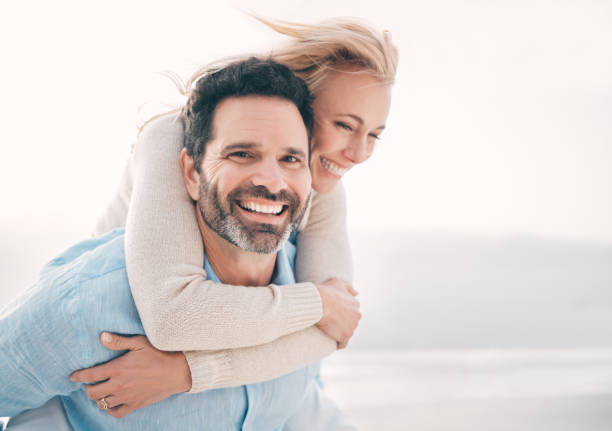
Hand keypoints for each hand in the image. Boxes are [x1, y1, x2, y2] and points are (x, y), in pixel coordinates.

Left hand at [70, 332, 191, 418]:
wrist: (177, 371)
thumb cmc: (159, 354)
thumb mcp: (140, 343)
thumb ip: (119, 341)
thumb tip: (101, 336)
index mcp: (118, 368)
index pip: (90, 375)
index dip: (79, 376)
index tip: (72, 377)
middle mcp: (119, 385)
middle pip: (93, 392)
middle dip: (88, 388)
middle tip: (90, 383)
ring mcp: (126, 397)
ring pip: (102, 403)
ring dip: (98, 398)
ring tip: (100, 392)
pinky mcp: (135, 404)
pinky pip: (116, 413)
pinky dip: (110, 410)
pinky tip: (111, 404)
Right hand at [315, 278, 360, 348]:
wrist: (318, 303)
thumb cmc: (326, 291)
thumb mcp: (338, 283)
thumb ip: (349, 288)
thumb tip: (357, 294)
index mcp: (356, 304)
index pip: (351, 312)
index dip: (342, 314)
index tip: (333, 314)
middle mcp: (357, 316)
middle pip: (350, 323)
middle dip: (342, 324)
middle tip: (329, 323)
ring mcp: (352, 327)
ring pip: (347, 333)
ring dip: (339, 333)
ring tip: (328, 332)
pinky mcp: (345, 337)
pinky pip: (343, 344)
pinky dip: (338, 344)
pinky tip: (331, 342)